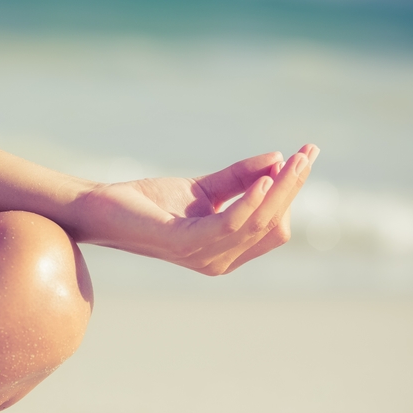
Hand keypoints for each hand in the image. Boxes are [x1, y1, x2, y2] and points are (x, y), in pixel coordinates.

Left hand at [73, 144, 317, 274]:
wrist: (103, 208)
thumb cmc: (150, 202)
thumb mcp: (204, 188)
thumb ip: (240, 178)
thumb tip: (277, 160)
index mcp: (227, 251)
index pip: (276, 226)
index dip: (290, 193)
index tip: (301, 157)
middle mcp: (220, 261)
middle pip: (275, 225)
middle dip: (294, 187)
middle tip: (309, 152)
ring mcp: (203, 256)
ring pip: (260, 223)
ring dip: (281, 188)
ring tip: (295, 158)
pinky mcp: (184, 243)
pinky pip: (231, 224)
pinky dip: (251, 201)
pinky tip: (263, 179)